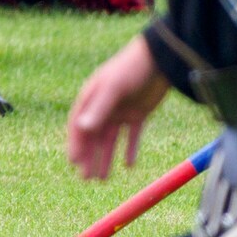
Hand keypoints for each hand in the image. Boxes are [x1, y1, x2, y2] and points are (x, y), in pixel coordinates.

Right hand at [66, 33, 170, 179]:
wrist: (161, 58)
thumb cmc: (131, 68)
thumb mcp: (113, 88)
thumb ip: (98, 109)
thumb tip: (82, 129)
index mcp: (91, 98)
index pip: (78, 125)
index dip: (75, 144)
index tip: (74, 162)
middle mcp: (103, 106)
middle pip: (93, 136)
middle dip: (89, 157)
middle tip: (87, 178)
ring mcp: (121, 111)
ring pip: (111, 140)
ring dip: (106, 158)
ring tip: (103, 178)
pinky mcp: (139, 114)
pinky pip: (132, 136)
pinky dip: (130, 150)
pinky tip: (129, 165)